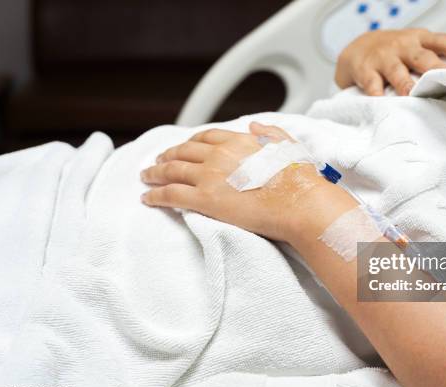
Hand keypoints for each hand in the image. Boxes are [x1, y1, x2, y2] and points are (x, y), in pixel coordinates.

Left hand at [140, 123, 345, 240]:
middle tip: (158, 161)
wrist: (297, 202)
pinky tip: (147, 198)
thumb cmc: (298, 179)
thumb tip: (254, 125)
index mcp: (238, 141)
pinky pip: (170, 195)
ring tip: (146, 177)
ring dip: (155, 173)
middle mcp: (219, 155)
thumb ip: (270, 132)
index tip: (184, 148)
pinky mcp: (203, 199)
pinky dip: (155, 195)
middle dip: (167, 155)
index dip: (191, 143)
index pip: (206, 138)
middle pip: (183, 152)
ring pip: (171, 171)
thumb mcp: (288, 145)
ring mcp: (208, 176)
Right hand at [335, 28, 445, 95]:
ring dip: (406, 84)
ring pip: (397, 71)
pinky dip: (377, 94)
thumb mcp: (415, 46)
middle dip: (434, 68)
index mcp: (418, 39)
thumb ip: (436, 54)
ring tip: (413, 95)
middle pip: (421, 57)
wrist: (357, 50)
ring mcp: (383, 57)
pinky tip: (382, 103)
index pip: (441, 41)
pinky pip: (372, 84)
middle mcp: (402, 46)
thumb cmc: (393, 52)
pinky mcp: (365, 70)